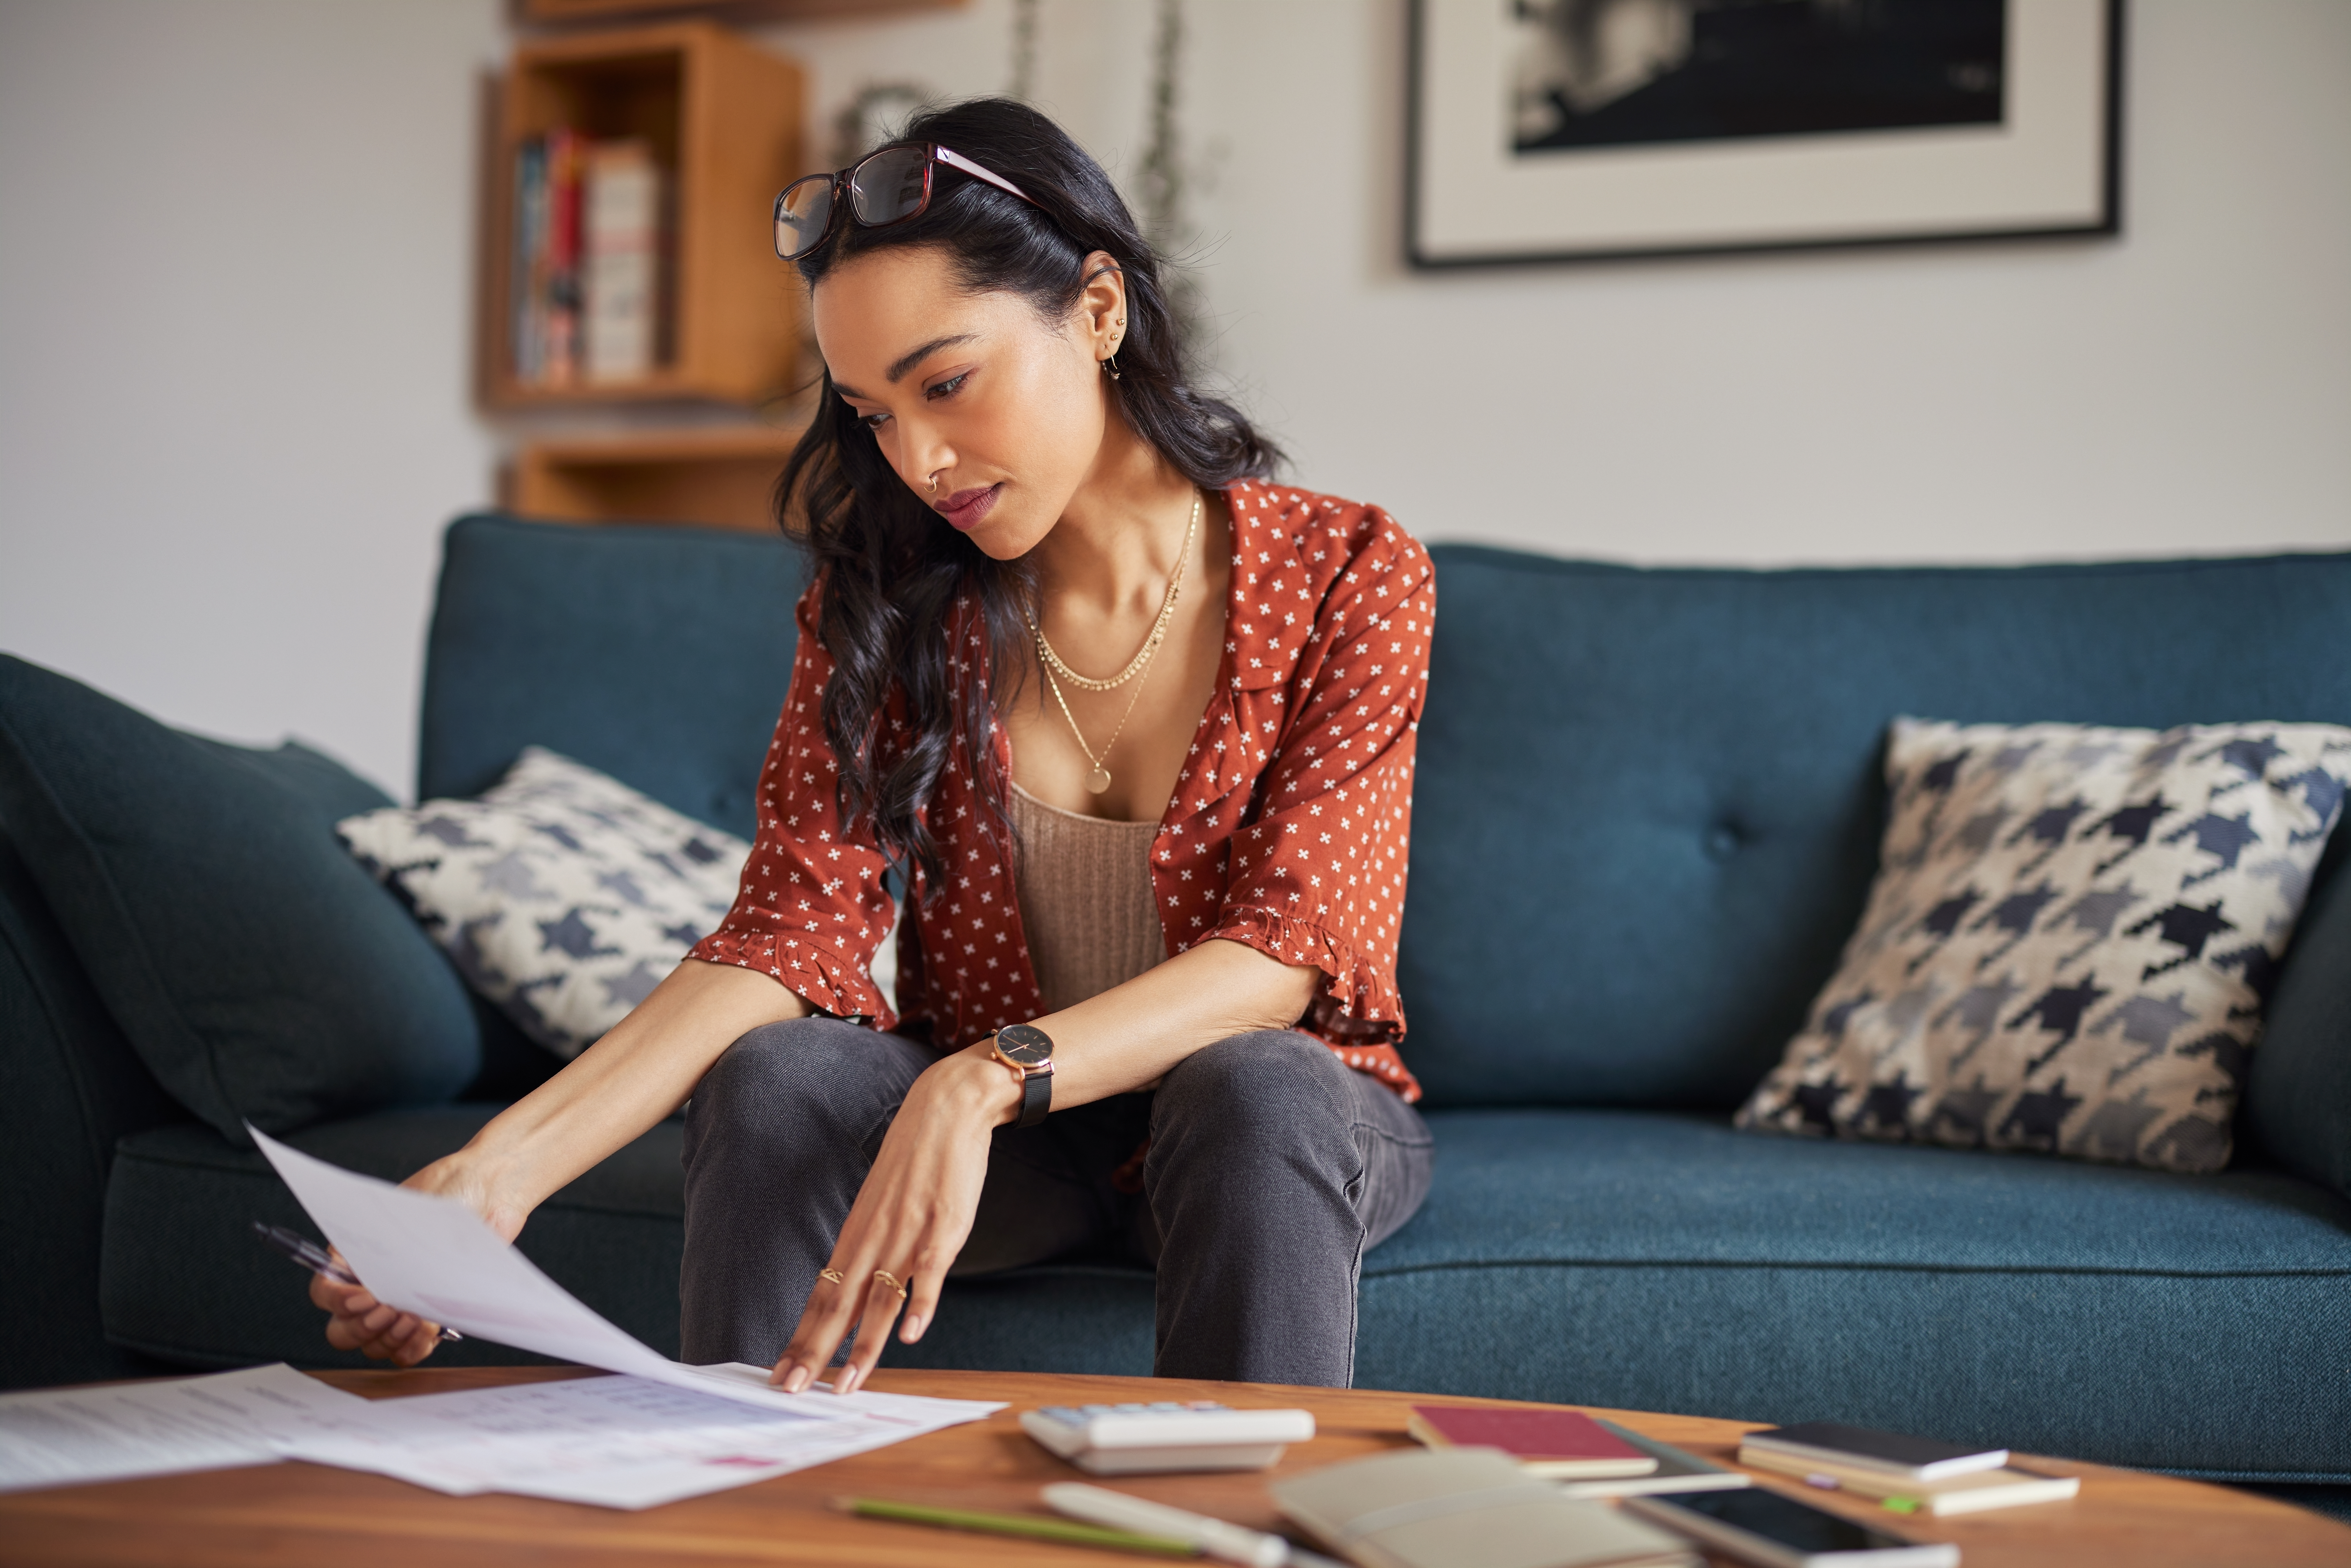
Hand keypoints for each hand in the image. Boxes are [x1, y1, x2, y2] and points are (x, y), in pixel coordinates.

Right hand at [309, 1151, 527, 1367]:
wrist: (489, 1191)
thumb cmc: (450, 1191)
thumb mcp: (417, 1207)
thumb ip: (400, 1241)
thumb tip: (396, 1271)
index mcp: (355, 1257)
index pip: (325, 1291)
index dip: (337, 1300)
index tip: (364, 1296)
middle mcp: (371, 1286)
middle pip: (343, 1329)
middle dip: (363, 1325)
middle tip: (390, 1308)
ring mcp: (398, 1307)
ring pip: (373, 1345)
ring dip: (389, 1337)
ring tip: (413, 1315)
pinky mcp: (426, 1320)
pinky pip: (405, 1352)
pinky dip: (412, 1347)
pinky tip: (427, 1329)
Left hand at [770, 1042, 1022, 1393]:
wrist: (946, 1109)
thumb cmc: (915, 1161)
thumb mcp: (881, 1205)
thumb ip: (872, 1250)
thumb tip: (859, 1294)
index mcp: (856, 1235)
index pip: (822, 1297)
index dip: (801, 1338)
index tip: (782, 1373)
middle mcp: (875, 1238)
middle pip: (839, 1305)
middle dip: (815, 1352)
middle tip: (793, 1391)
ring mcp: (909, 1233)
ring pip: (880, 1299)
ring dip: (863, 1346)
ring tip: (846, 1384)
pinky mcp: (944, 1226)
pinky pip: (929, 1271)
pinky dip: (920, 1304)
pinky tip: (911, 1334)